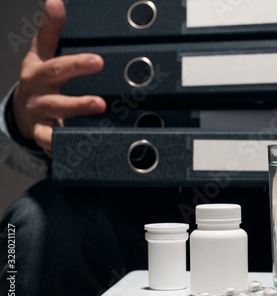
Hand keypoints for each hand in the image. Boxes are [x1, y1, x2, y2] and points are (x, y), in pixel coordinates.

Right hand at [12, 0, 105, 154]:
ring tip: (97, 108)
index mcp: (39, 72)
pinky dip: (62, 144)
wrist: (21, 110)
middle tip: (100, 87)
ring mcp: (40, 116)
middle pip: (56, 90)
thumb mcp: (41, 53)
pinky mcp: (44, 135)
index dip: (76, 63)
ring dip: (75, 113)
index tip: (97, 60)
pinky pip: (52, 142)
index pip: (56, 65)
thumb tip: (56, 1)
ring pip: (56, 117)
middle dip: (77, 89)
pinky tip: (76, 145)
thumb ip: (51, 30)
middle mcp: (38, 94)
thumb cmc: (38, 78)